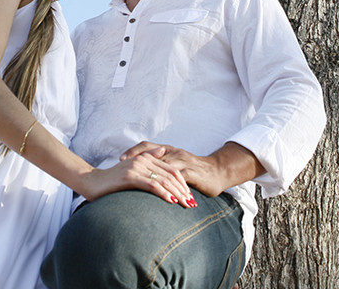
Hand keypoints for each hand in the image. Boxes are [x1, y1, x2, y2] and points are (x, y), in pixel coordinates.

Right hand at [77, 150, 196, 207]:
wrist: (91, 182)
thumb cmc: (111, 179)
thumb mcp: (132, 167)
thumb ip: (147, 157)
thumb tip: (162, 150)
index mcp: (145, 157)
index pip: (171, 169)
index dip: (182, 182)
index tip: (190, 196)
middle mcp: (143, 160)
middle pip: (170, 175)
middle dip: (183, 190)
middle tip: (192, 203)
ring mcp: (137, 167)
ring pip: (163, 180)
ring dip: (177, 193)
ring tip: (186, 204)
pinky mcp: (130, 177)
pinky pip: (152, 185)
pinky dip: (164, 193)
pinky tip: (171, 201)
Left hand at [120, 141, 254, 197]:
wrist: (219, 171)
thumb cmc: (195, 170)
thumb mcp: (176, 164)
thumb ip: (161, 166)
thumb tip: (141, 172)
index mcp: (169, 150)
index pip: (147, 146)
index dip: (133, 151)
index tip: (120, 159)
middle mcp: (175, 153)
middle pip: (152, 155)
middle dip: (136, 162)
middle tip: (122, 169)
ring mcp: (183, 162)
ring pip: (163, 167)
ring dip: (150, 174)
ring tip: (136, 182)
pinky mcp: (192, 173)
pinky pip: (178, 178)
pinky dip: (168, 185)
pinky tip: (159, 192)